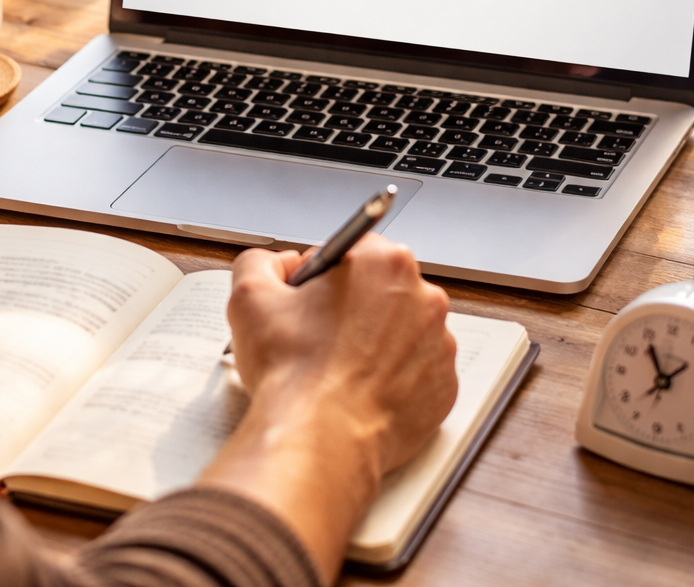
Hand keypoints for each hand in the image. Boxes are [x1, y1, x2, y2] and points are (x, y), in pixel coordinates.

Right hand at [200, 234, 457, 580]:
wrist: (317, 441)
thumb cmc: (291, 372)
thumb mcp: (249, 295)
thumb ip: (261, 262)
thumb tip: (277, 264)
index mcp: (385, 262)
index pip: (353, 250)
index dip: (323, 275)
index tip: (310, 298)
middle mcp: (424, 297)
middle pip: (381, 288)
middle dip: (351, 306)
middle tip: (317, 336)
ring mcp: (439, 344)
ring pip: (401, 330)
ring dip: (374, 341)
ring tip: (337, 368)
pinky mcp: (444, 386)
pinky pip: (417, 371)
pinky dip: (392, 377)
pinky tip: (359, 389)